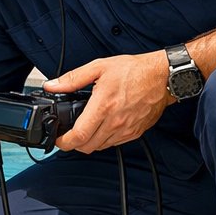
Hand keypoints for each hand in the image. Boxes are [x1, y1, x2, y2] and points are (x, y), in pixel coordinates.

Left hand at [44, 50, 172, 152]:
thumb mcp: (99, 67)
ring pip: (100, 147)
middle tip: (68, 135)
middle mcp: (115, 122)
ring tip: (85, 130)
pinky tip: (102, 128)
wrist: (162, 77)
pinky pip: (114, 144)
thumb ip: (73, 79)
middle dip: (73, 144)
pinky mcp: (135, 132)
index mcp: (103, 106)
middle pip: (87, 146)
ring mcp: (126, 130)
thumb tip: (53, 85)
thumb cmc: (134, 71)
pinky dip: (104, 140)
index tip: (58, 139)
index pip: (78, 136)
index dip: (63, 142)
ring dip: (89, 142)